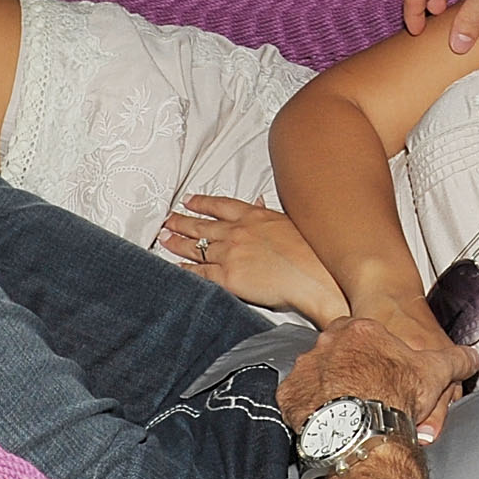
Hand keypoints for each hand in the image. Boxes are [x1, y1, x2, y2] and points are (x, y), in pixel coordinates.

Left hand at [157, 196, 348, 325]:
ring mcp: (230, 254)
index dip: (201, 203)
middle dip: (180, 222)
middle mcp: (237, 232)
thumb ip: (269, 213)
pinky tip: (176, 266)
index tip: (189, 201)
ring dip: (176, 242)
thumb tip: (260, 202)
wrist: (315, 276)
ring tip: (163, 239)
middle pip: (200, 225)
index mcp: (253, 215)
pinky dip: (186, 269)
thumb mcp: (291, 222)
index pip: (219, 205)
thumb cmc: (311, 252)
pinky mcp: (228, 277)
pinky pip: (200, 272)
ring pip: (195, 247)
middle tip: (167, 220)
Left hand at [278, 317, 478, 443]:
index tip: (384, 373)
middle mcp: (326, 344)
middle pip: (338, 354)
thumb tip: (471, 357)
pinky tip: (329, 422)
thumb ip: (455, 360)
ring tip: (348, 413)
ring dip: (329, 389)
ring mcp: (304, 368)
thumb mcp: (435, 373)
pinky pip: (298, 399)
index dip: (378, 356)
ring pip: (317, 375)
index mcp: (360, 331)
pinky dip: (310, 409)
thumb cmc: (395, 397)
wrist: (361, 430)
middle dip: (351, 372)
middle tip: (368, 396)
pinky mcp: (289, 395)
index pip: (365, 335)